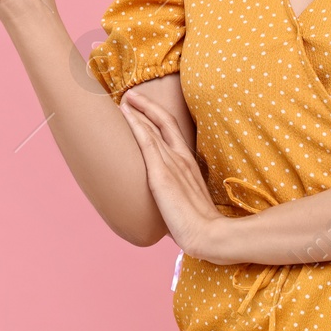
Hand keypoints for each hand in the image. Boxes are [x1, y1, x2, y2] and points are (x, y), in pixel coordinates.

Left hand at [119, 88, 227, 259]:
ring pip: (151, 128)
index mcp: (188, 163)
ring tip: (123, 99)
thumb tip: (164, 198)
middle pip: (163, 122)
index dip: (157, 115)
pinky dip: (135, 123)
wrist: (208, 235)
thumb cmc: (199, 224)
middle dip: (145, 105)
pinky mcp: (161, 173)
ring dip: (136, 111)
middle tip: (129, 95)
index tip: (142, 106)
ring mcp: (172, 163)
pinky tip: (125, 113)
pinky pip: (146, 141)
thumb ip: (176, 193)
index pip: (171, 131)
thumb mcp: (187, 201)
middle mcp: (180, 158)